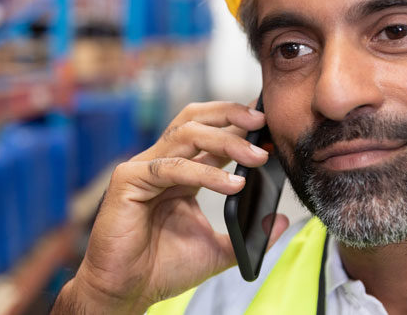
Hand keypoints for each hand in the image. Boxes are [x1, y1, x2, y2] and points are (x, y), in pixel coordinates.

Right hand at [55, 101, 288, 313]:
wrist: (126, 292)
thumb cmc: (163, 267)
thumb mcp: (216, 247)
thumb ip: (246, 231)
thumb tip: (281, 221)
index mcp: (182, 170)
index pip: (210, 133)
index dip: (238, 124)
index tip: (267, 122)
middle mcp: (163, 161)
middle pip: (195, 119)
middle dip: (230, 114)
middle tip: (261, 121)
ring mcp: (144, 167)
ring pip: (186, 134)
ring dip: (225, 141)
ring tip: (257, 156)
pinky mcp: (129, 179)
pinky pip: (171, 167)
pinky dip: (205, 173)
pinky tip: (232, 184)